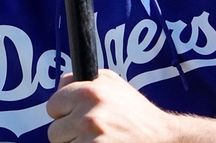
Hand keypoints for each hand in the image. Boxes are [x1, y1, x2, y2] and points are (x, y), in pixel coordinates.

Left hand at [46, 70, 178, 142]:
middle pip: (54, 131)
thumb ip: (82, 79)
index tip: (77, 116)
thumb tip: (60, 84)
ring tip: (101, 140)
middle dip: (70, 133)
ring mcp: (92, 139)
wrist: (162, 138)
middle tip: (93, 132)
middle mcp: (88, 115)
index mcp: (89, 92)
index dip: (64, 112)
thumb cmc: (136, 112)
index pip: (52, 106)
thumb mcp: (113, 83)